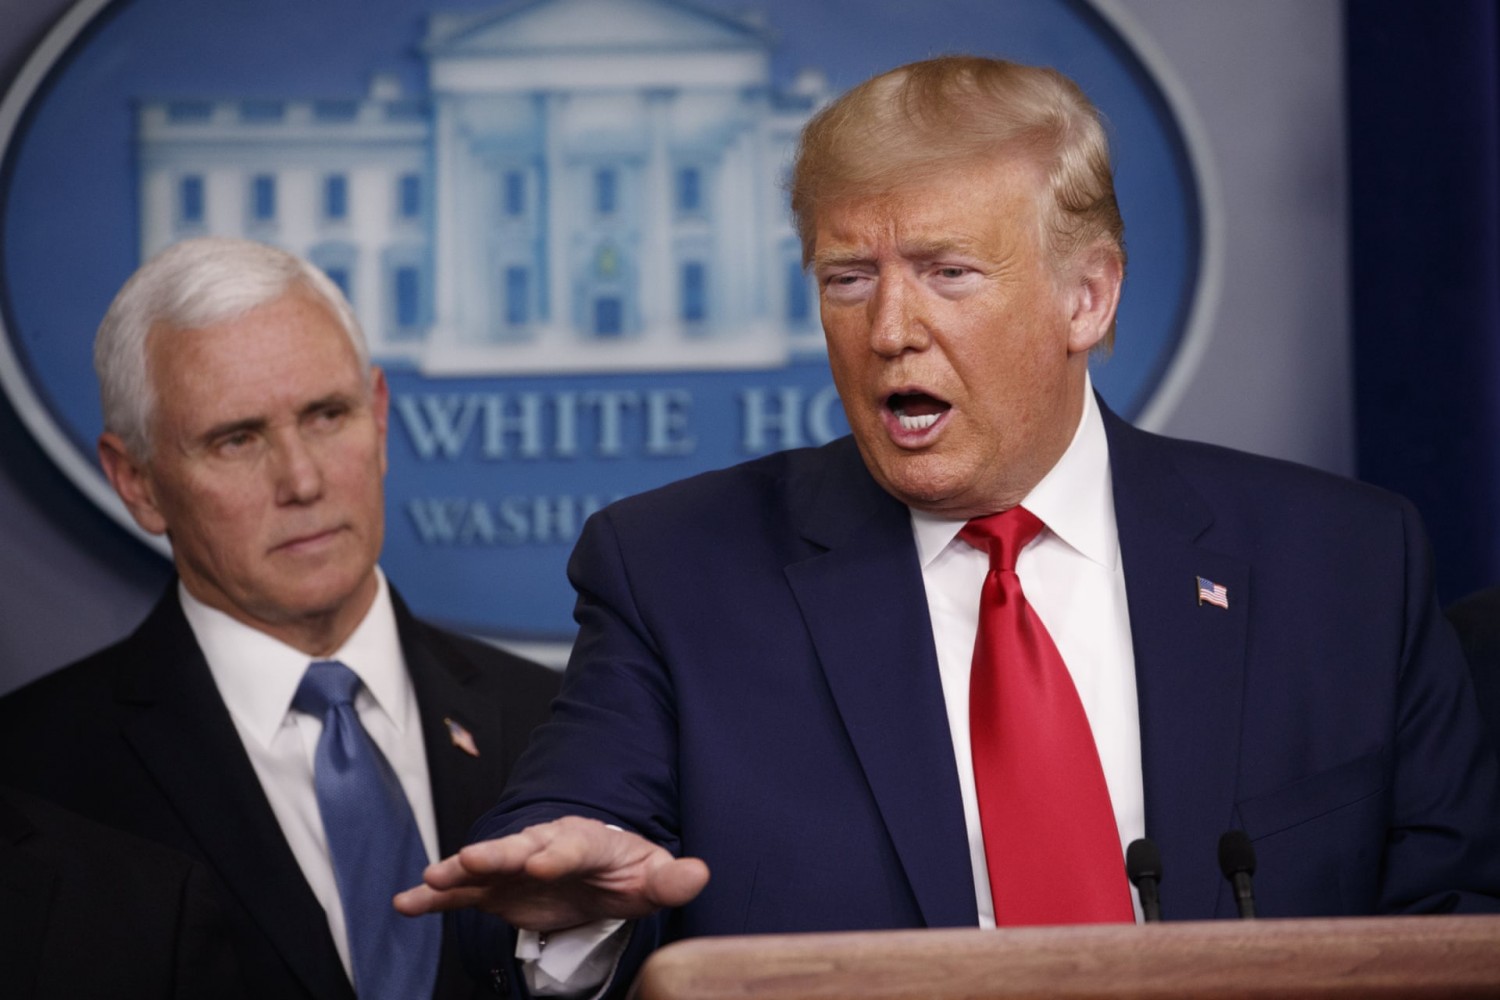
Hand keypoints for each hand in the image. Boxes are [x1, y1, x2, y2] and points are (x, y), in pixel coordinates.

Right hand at [393, 815, 709, 931]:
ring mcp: (515, 867)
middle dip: (498, 854)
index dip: (557, 854)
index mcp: (586, 841)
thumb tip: (698, 873)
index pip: (572, 845)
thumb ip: (672, 879)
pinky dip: (433, 898)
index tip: (541, 864)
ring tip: (432, 879)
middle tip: (473, 859)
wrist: (600, 874)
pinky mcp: (496, 890)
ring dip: (458, 871)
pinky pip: (462, 894)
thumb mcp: (654, 877)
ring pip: (484, 867)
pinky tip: (405, 903)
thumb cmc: (628, 871)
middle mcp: (543, 846)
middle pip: (520, 847)